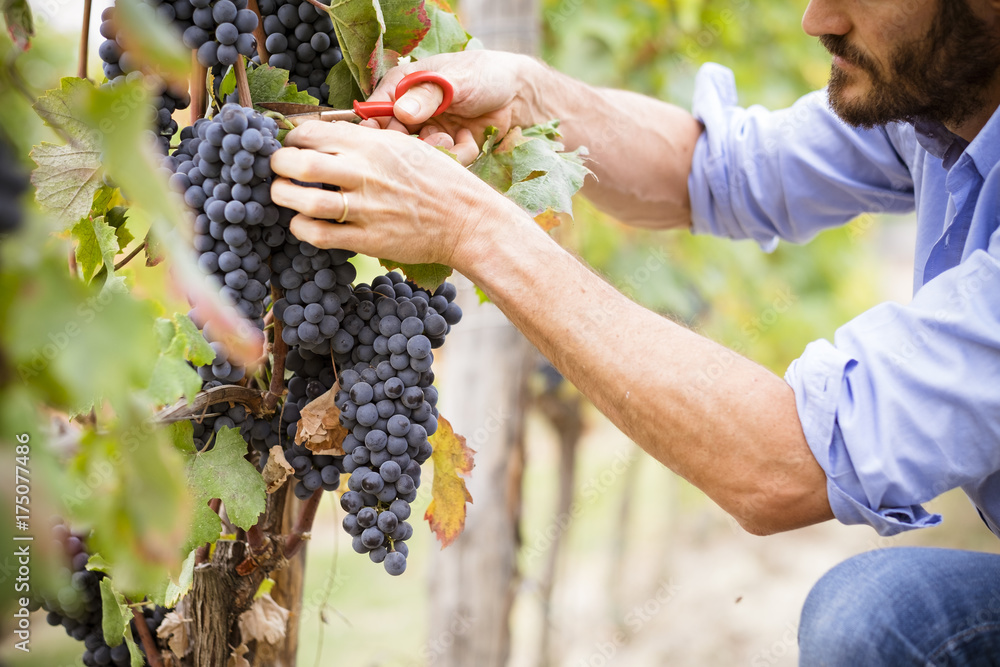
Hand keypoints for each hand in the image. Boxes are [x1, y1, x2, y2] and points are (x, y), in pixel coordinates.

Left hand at [269, 120, 513, 269]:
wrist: (467, 219)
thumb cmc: (438, 180)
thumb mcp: (405, 145)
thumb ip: (367, 140)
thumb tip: (328, 138)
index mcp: (372, 143)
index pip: (310, 132)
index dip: (291, 138)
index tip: (292, 146)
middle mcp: (364, 172)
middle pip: (296, 163)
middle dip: (277, 165)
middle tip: (278, 170)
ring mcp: (365, 207)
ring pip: (301, 200)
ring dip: (283, 197)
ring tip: (284, 195)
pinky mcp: (367, 239)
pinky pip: (318, 235)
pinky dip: (300, 229)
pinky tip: (302, 224)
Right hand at [359, 50, 541, 165]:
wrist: (517, 94)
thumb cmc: (483, 74)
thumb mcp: (455, 80)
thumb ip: (427, 96)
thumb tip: (401, 112)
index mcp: (403, 86)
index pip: (375, 109)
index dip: (377, 127)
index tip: (390, 138)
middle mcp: (410, 111)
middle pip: (393, 139)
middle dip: (412, 145)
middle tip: (432, 138)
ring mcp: (427, 131)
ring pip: (418, 154)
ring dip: (438, 150)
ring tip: (453, 138)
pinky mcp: (446, 148)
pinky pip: (443, 161)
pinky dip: (458, 154)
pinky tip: (469, 140)